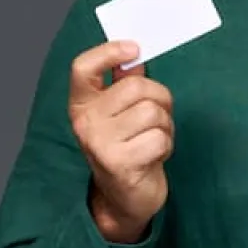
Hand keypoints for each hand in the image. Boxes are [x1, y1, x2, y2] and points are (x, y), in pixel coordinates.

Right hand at [67, 40, 174, 243]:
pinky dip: (166, 145)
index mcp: (82, 104)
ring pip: (152, 112)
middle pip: (135, 86)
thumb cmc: (128, 149)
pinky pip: (159, 137)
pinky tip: (154, 156)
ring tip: (153, 139)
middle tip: (157, 118)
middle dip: (159, 99)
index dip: (108, 51)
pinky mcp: (118, 163)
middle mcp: (85, 122)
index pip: (82, 67)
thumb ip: (124, 83)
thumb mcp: (122, 114)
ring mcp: (99, 143)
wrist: (124, 199)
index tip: (133, 49)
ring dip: (165, 126)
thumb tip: (135, 54)